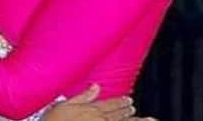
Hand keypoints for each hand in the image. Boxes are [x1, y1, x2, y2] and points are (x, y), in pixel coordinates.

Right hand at [42, 84, 156, 120]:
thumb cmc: (54, 120)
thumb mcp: (65, 104)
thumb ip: (83, 96)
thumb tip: (96, 86)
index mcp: (91, 109)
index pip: (110, 105)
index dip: (121, 103)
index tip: (129, 101)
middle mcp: (99, 119)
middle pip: (119, 116)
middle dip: (129, 113)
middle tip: (141, 112)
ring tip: (148, 120)